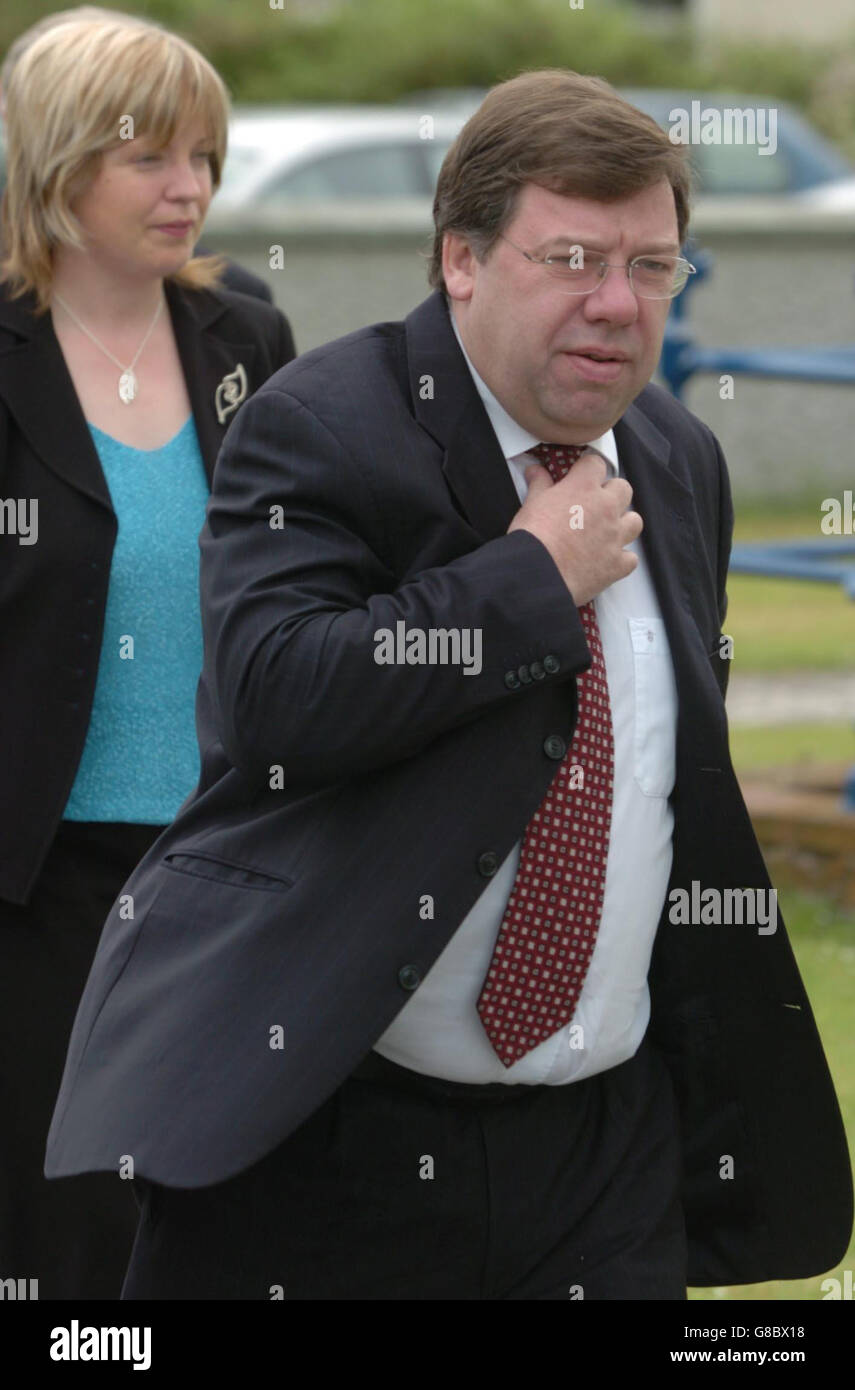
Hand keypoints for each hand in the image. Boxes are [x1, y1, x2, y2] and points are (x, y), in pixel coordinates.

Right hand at [508, 451, 642, 605]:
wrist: (538, 574)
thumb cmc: (533, 537)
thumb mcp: (531, 504)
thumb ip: (539, 484)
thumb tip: (535, 471)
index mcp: (584, 487)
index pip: (595, 464)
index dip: (587, 470)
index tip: (580, 477)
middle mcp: (606, 508)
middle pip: (623, 488)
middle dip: (611, 494)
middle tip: (593, 505)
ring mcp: (615, 536)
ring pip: (634, 521)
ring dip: (623, 524)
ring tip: (606, 532)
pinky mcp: (617, 564)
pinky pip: (631, 558)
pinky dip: (621, 559)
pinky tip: (606, 561)